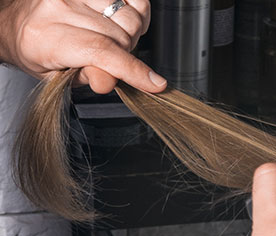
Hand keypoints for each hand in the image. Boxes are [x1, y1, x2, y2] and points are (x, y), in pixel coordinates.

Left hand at [0, 0, 164, 93]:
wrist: (17, 23)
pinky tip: (122, 22)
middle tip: (111, 59)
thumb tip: (110, 80)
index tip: (154, 84)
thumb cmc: (36, 50)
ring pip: (130, 19)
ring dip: (131, 36)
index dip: (132, 70)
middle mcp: (59, 8)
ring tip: (114, 40)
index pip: (101, 52)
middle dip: (126, 55)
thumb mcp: (56, 77)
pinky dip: (137, 14)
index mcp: (47, 37)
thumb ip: (87, 77)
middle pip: (121, 37)